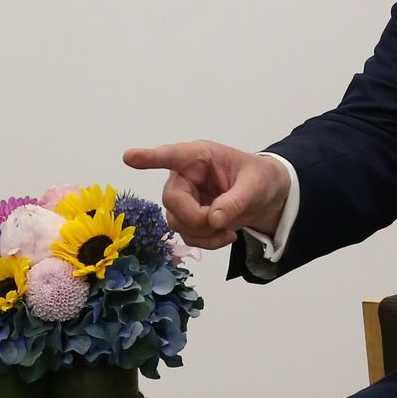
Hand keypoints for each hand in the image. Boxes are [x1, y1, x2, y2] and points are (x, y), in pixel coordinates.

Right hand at [122, 141, 289, 248]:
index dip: (149, 158)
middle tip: (221, 223)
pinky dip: (207, 242)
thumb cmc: (260, 179)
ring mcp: (184, 197)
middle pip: (172, 200)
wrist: (267, 196)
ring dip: (203, 233)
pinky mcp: (188, 217)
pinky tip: (226, 235)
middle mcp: (185, 175)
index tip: (129, 157)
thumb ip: (236, 201)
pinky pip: (187, 236)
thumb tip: (214, 219)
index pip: (171, 156)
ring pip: (176, 222)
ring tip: (228, 229)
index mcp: (200, 157)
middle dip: (196, 218)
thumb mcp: (256, 186)